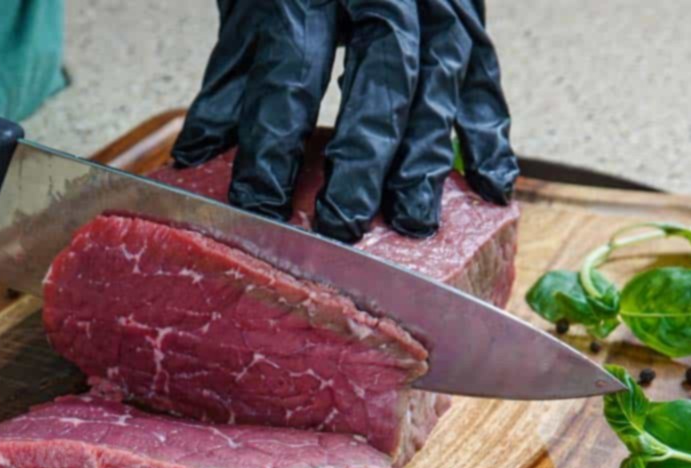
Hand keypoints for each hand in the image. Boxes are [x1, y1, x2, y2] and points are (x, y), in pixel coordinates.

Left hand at [172, 0, 518, 242]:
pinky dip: (490, 134)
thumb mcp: (252, 5)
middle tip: (345, 223)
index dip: (272, 143)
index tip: (259, 204)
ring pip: (438, 84)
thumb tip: (199, 155)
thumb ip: (232, 79)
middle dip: (364, 158)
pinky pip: (484, 77)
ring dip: (427, 159)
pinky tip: (492, 187)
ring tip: (413, 221)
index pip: (289, 73)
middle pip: (380, 80)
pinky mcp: (469, 12)